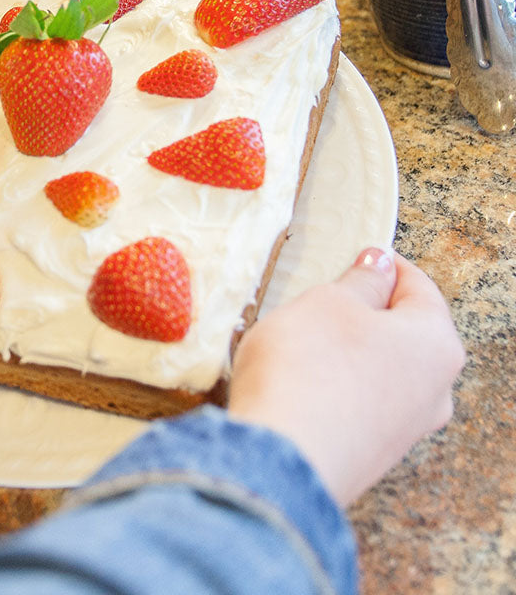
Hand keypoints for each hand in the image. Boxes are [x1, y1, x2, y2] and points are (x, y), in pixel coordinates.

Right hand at [227, 248, 464, 505]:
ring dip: (348, 351)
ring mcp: (406, 428)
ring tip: (302, 342)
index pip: (418, 286)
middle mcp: (435, 390)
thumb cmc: (308, 368)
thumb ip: (360, 280)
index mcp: (436, 343)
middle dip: (364, 312)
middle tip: (320, 300)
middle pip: (404, 332)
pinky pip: (361, 403)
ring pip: (382, 370)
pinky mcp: (373, 453)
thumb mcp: (329, 302)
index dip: (382, 265)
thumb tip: (379, 264)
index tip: (354, 257)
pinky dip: (337, 385)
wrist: (281, 458)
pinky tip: (301, 381)